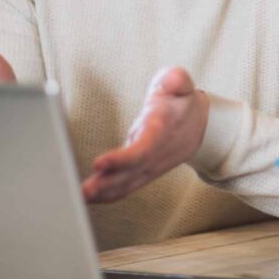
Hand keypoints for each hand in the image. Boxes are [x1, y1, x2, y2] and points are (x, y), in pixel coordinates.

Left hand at [82, 66, 209, 203]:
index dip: (121, 159)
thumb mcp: (181, 83)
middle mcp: (154, 153)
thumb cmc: (181, 100)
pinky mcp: (143, 173)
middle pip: (129, 174)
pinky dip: (106, 196)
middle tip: (81, 192)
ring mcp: (149, 166)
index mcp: (160, 130)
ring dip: (102, 194)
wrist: (200, 125)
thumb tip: (176, 81)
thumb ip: (177, 80)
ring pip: (126, 185)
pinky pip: (125, 189)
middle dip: (105, 184)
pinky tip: (87, 199)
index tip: (99, 163)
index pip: (142, 149)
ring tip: (78, 197)